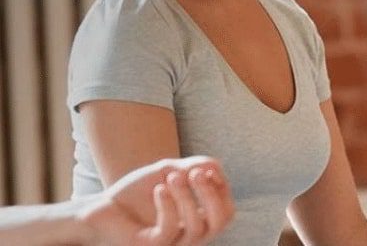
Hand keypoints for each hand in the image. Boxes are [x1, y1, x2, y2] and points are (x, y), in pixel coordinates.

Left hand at [79, 156, 233, 245]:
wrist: (100, 208)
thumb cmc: (136, 192)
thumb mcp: (168, 172)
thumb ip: (193, 167)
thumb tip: (215, 167)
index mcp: (197, 221)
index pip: (226, 212)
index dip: (222, 189)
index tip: (206, 168)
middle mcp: (188, 236)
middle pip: (219, 222)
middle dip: (212, 195)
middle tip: (196, 173)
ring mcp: (171, 244)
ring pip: (195, 228)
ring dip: (187, 197)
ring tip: (172, 176)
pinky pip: (168, 230)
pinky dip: (167, 205)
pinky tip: (159, 189)